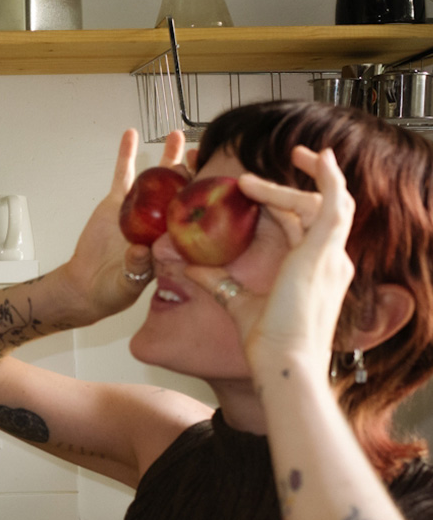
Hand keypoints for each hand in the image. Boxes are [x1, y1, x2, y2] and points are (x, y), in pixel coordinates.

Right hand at [62, 129, 187, 320]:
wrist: (86, 286)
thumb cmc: (113, 290)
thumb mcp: (127, 285)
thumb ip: (134, 269)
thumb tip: (138, 251)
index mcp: (170, 241)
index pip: (193, 214)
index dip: (204, 196)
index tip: (213, 178)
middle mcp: (159, 222)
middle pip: (180, 190)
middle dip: (192, 169)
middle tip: (200, 150)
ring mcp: (138, 210)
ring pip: (157, 178)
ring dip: (166, 156)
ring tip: (176, 135)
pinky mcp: (116, 203)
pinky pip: (123, 175)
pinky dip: (126, 155)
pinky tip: (130, 136)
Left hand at [185, 147, 354, 374]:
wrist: (282, 361)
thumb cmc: (266, 343)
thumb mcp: (237, 302)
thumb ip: (216, 281)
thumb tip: (186, 267)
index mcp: (313, 272)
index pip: (299, 226)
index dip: (278, 204)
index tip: (251, 190)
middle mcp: (329, 262)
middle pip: (316, 210)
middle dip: (297, 186)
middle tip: (275, 166)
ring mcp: (331, 256)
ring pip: (323, 202)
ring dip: (305, 179)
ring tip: (285, 159)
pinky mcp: (324, 251)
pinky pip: (334, 203)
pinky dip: (329, 178)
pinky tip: (319, 158)